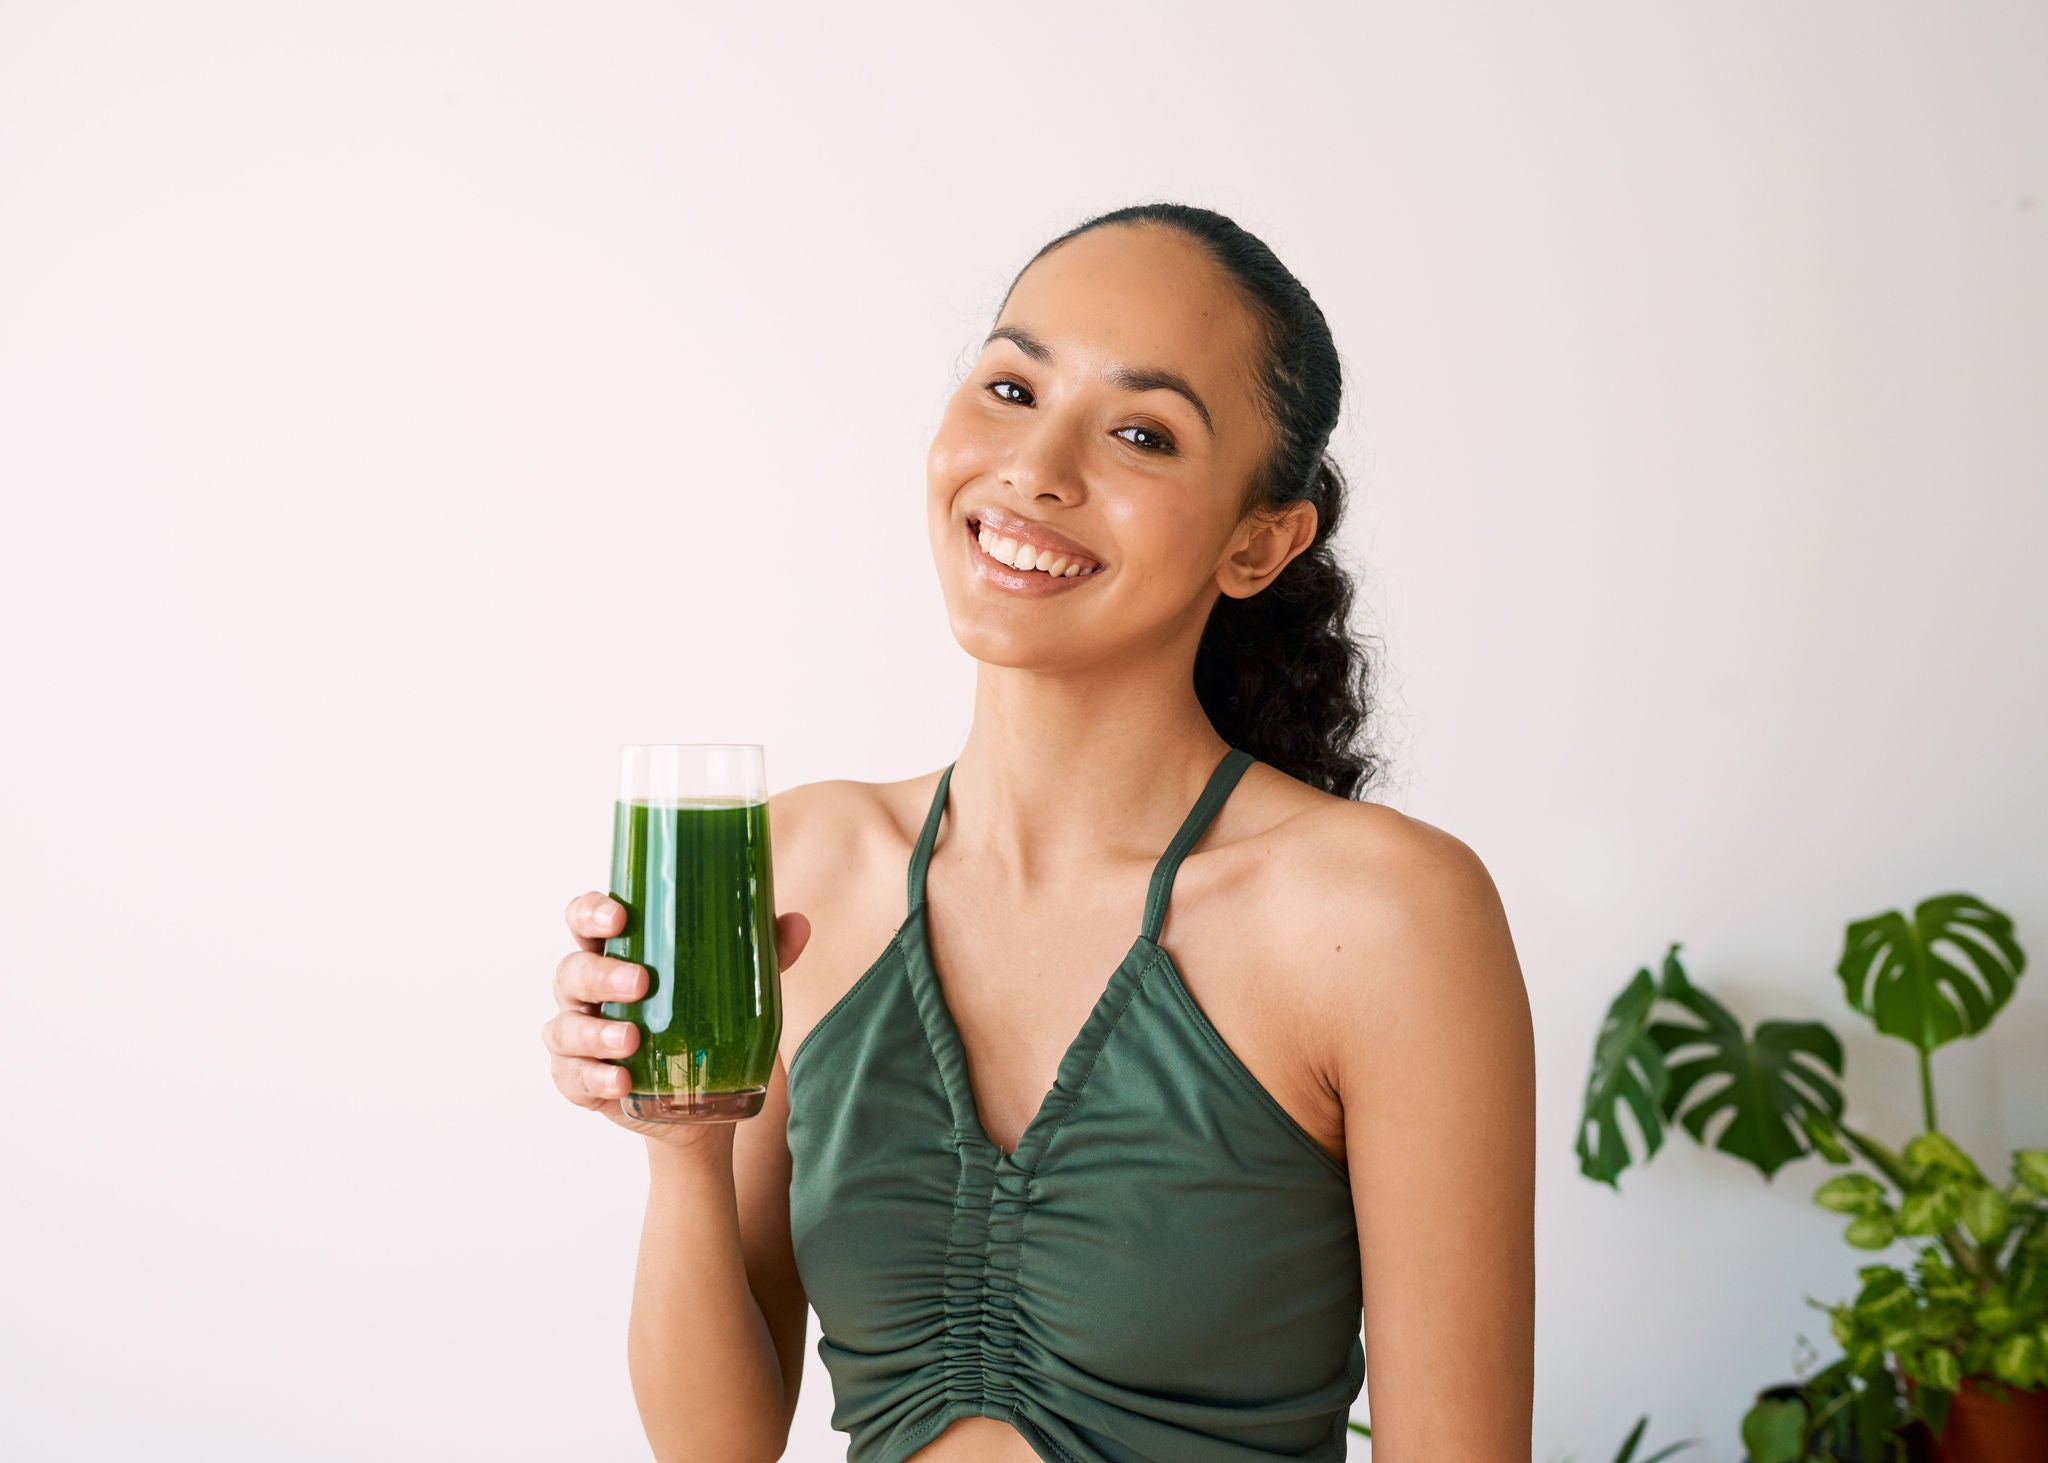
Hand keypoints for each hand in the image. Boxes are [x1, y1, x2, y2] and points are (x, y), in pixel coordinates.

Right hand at [543, 891, 811, 1149]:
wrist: (702, 1104)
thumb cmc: (707, 1022)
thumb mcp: (738, 986)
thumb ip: (763, 953)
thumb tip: (798, 923)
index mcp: (617, 951)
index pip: (585, 918)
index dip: (591, 911)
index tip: (618, 915)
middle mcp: (587, 990)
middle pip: (574, 970)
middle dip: (603, 974)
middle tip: (642, 983)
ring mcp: (577, 1036)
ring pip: (566, 1026)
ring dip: (596, 1032)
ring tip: (631, 1039)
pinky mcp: (578, 1080)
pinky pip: (573, 1077)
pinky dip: (596, 1078)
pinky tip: (622, 1080)